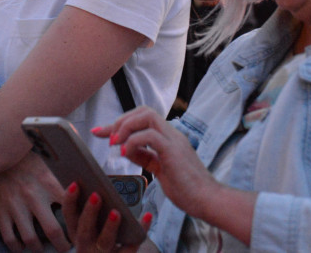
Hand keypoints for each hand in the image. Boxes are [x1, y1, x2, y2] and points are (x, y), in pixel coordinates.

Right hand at [0, 151, 70, 251]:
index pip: (70, 207)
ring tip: (41, 249)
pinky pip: (10, 239)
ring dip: (38, 249)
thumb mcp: (43, 161)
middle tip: (65, 249)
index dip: (78, 222)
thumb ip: (58, 176)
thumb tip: (78, 185)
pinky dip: (17, 248)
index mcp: (48, 181)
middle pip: (53, 231)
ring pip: (31, 240)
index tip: (81, 229)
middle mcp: (33, 196)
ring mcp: (15, 206)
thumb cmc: (20, 156)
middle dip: (61, 245)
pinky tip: (21, 247)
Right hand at [62, 184, 152, 252]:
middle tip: (96, 195)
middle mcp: (86, 245)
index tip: (75, 183)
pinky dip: (141, 230)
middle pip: (84, 230)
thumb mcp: (92, 223)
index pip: (69, 216)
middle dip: (89, 212)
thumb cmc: (102, 233)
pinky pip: (131, 247)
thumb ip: (91, 206)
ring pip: (104, 242)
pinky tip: (147, 216)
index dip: (70, 200)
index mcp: (77, 232)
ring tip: (116, 212)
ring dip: (109, 227)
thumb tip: (95, 179)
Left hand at [93, 107, 219, 220]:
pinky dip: (133, 142)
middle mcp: (172, 134)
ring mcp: (174, 140)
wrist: (209, 200)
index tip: (101, 132)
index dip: (120, 123)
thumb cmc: (187, 190)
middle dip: (121, 120)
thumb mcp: (161, 170)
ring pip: (147, 115)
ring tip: (115, 143)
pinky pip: (150, 136)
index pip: (143, 119)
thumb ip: (147, 157)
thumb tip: (127, 149)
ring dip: (126, 127)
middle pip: (144, 110)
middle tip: (107, 137)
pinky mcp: (173, 151)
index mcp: (169, 138)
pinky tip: (126, 153)